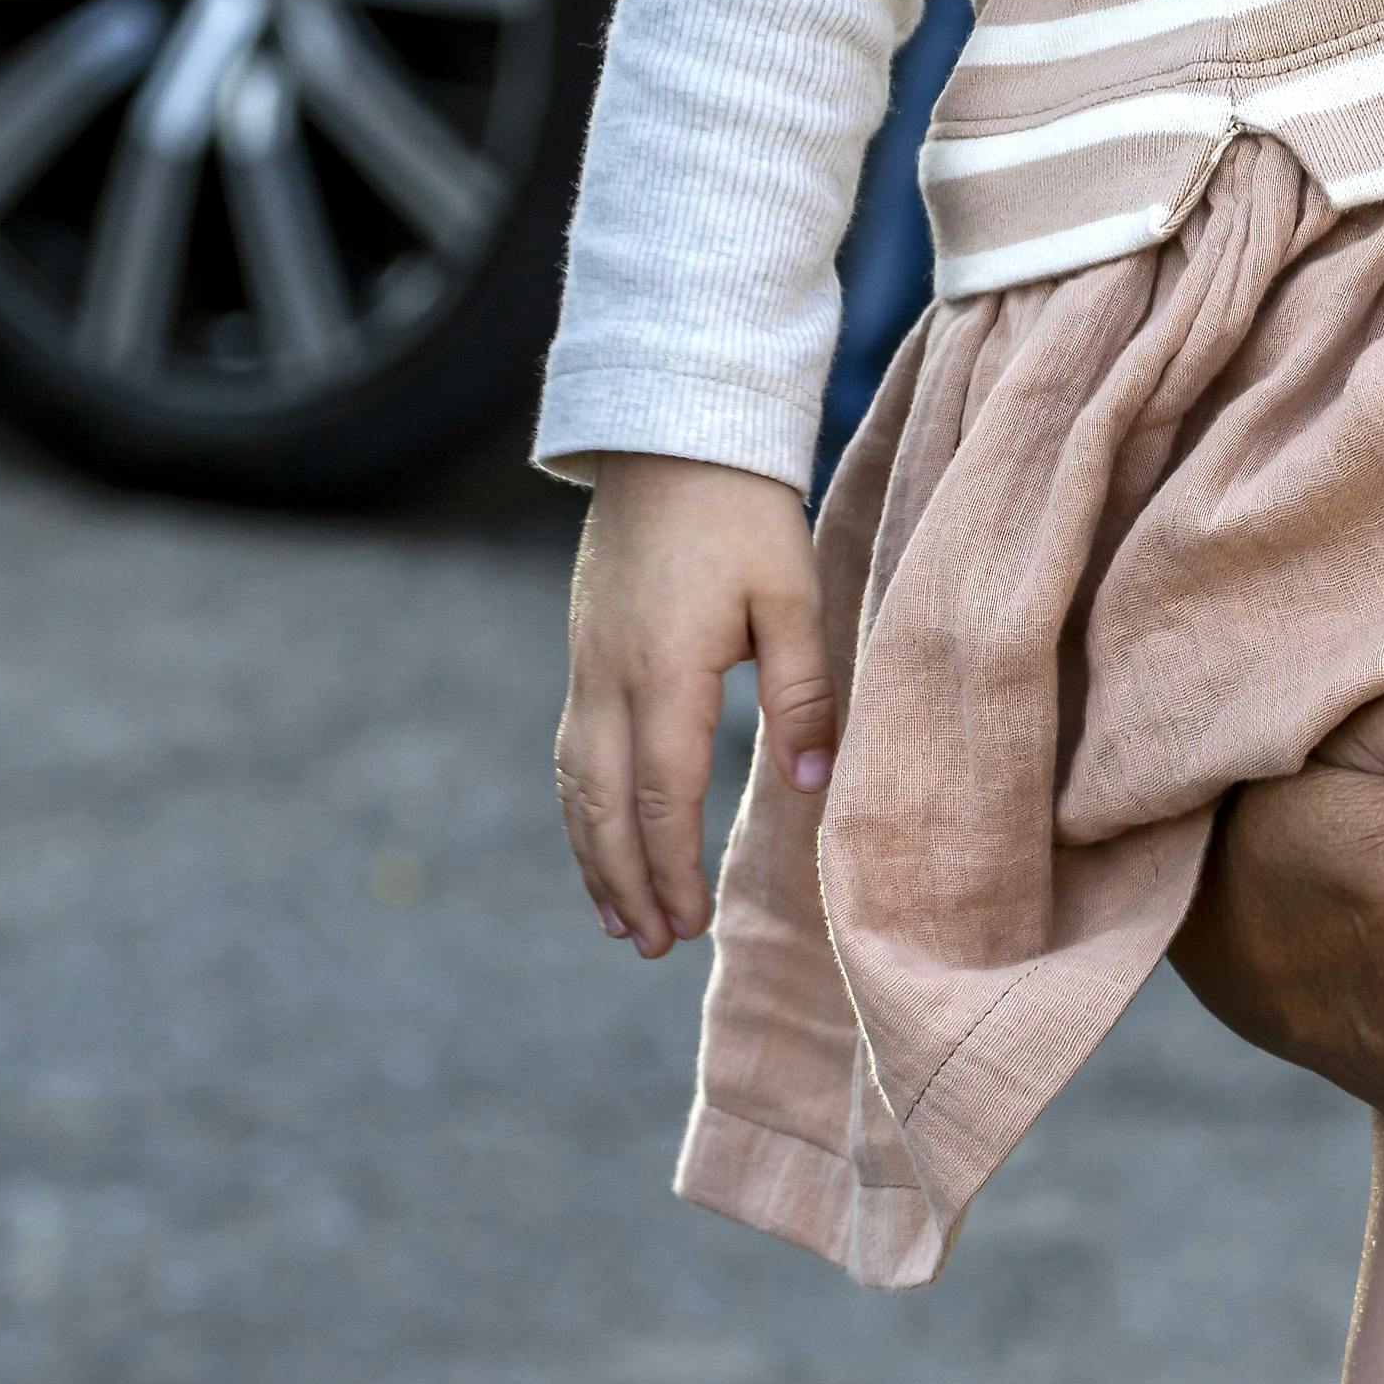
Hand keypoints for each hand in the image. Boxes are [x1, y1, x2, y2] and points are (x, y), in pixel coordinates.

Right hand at [552, 452, 827, 958]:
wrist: (670, 436)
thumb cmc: (743, 513)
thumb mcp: (793, 595)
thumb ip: (805, 691)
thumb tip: (812, 783)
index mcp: (664, 673)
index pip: (661, 797)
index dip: (671, 868)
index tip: (689, 925)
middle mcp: (609, 681)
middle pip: (605, 808)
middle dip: (628, 883)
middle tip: (653, 947)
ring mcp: (585, 667)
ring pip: (575, 785)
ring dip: (594, 857)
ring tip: (620, 920)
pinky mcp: (581, 653)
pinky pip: (570, 752)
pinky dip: (580, 809)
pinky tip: (597, 837)